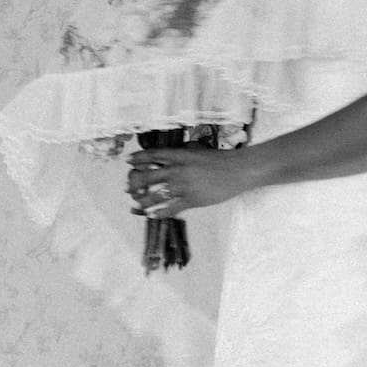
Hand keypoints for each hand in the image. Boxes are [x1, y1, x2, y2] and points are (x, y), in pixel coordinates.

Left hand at [126, 144, 256, 217]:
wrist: (237, 170)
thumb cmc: (220, 159)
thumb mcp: (197, 151)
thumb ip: (182, 154)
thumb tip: (168, 158)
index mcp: (179, 155)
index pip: (152, 155)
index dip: (138, 158)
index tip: (128, 161)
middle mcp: (177, 170)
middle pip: (148, 176)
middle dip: (135, 183)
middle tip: (128, 188)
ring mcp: (183, 186)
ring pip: (156, 195)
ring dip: (143, 201)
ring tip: (138, 204)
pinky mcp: (191, 200)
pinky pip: (171, 209)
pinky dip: (159, 213)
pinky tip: (153, 215)